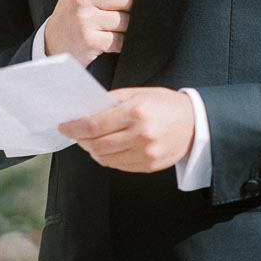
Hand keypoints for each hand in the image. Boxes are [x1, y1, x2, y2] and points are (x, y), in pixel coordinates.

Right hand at [43, 0, 133, 66]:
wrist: (51, 47)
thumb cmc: (71, 18)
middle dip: (128, 9)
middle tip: (115, 15)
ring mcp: (83, 18)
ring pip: (126, 20)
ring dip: (123, 28)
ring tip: (108, 29)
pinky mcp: (89, 40)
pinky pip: (120, 40)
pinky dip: (118, 44)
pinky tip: (106, 42)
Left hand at [58, 87, 194, 172]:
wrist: (197, 124)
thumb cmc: (165, 104)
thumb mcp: (139, 93)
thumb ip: (112, 101)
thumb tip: (86, 110)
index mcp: (136, 112)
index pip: (95, 125)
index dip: (74, 128)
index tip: (64, 127)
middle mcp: (140, 135)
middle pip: (97, 145)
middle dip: (81, 140)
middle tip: (75, 134)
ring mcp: (146, 153)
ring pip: (105, 158)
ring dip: (92, 150)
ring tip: (90, 141)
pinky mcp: (149, 166)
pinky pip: (118, 166)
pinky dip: (107, 158)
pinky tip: (106, 148)